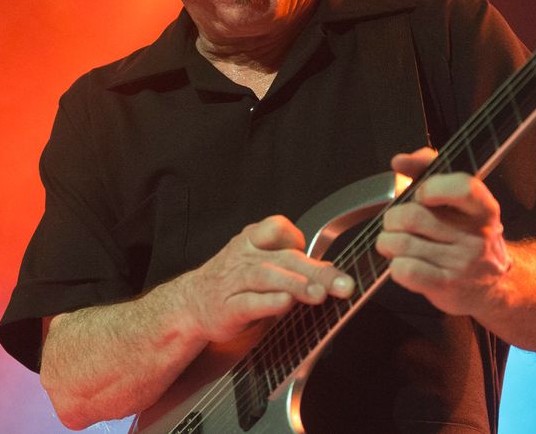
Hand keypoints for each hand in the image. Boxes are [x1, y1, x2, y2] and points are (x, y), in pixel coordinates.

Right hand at [179, 215, 354, 342]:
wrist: (191, 304)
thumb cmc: (234, 283)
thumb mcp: (263, 266)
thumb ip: (293, 266)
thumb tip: (331, 271)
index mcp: (252, 241)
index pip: (277, 228)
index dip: (296, 239)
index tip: (315, 255)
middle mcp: (244, 257)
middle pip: (285, 258)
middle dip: (317, 271)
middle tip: (343, 284)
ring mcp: (234, 282)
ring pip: (267, 277)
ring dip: (296, 284)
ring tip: (319, 295)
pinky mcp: (227, 308)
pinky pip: (248, 303)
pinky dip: (268, 303)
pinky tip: (285, 304)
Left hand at [376, 147, 510, 315]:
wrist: (493, 284)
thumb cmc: (467, 235)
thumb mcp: (458, 200)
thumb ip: (428, 170)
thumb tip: (400, 161)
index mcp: (483, 208)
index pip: (463, 188)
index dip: (432, 187)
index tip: (420, 193)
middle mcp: (476, 235)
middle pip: (413, 216)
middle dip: (393, 217)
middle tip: (395, 222)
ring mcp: (462, 263)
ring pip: (402, 243)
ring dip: (387, 241)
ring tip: (393, 242)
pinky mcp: (446, 286)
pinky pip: (405, 270)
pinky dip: (394, 264)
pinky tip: (402, 262)